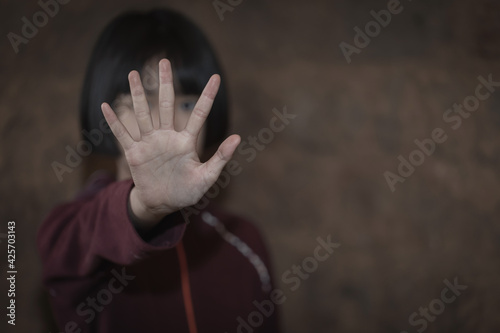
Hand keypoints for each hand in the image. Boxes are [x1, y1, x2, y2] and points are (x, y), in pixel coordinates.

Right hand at [101, 59, 239, 226]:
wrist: (163, 204)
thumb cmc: (186, 192)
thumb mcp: (207, 177)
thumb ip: (221, 158)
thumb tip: (238, 137)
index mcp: (187, 141)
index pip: (199, 114)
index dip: (207, 96)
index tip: (216, 77)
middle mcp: (168, 137)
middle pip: (166, 105)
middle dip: (165, 83)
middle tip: (163, 61)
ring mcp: (150, 143)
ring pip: (143, 114)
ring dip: (138, 95)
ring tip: (134, 74)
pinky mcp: (134, 153)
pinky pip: (122, 135)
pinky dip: (114, 121)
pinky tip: (106, 105)